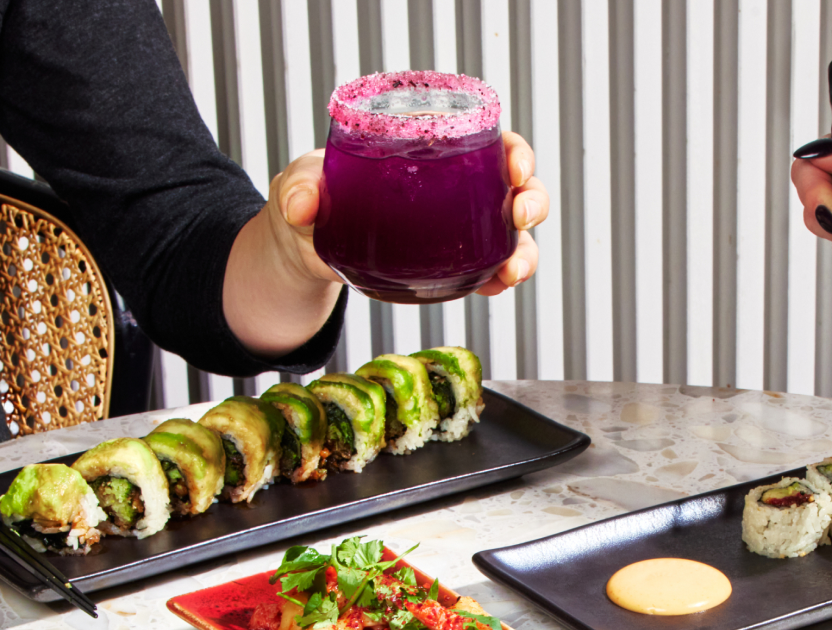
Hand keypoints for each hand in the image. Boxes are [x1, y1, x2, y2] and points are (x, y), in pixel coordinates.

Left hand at [224, 132, 549, 358]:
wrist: (305, 247)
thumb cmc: (312, 196)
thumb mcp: (301, 183)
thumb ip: (300, 187)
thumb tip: (302, 205)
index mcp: (430, 149)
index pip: (487, 140)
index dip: (513, 150)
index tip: (514, 164)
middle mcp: (455, 188)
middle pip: (514, 186)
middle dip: (531, 198)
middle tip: (520, 214)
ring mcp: (457, 229)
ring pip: (510, 234)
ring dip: (524, 250)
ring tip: (514, 268)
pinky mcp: (449, 266)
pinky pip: (487, 272)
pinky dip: (499, 280)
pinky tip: (499, 288)